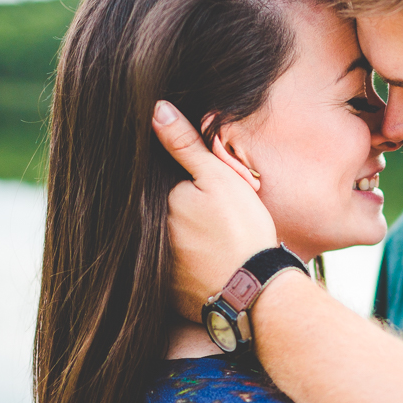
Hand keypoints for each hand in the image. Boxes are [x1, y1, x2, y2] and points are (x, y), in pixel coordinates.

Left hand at [151, 101, 276, 320]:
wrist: (255, 292)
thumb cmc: (241, 231)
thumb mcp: (219, 178)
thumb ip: (184, 145)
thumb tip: (155, 109)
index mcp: (157, 202)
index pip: (159, 182)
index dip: (183, 183)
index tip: (205, 194)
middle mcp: (146, 235)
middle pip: (161, 213)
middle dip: (180, 212)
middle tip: (216, 222)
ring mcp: (154, 266)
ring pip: (166, 241)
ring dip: (182, 240)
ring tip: (214, 244)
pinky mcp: (166, 293)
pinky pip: (172, 271)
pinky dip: (186, 267)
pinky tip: (208, 266)